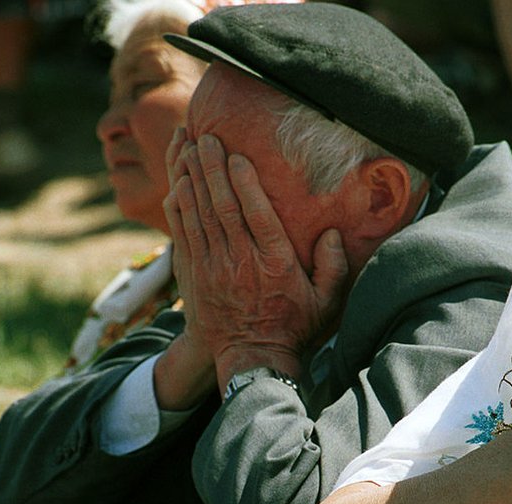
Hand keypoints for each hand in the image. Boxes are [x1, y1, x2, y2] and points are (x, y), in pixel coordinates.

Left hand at [163, 134, 348, 388]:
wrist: (251, 358)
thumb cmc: (294, 325)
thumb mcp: (328, 302)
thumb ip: (334, 266)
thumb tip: (332, 233)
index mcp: (275, 264)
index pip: (257, 216)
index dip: (244, 184)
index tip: (238, 156)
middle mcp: (241, 262)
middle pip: (222, 207)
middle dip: (213, 168)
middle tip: (207, 137)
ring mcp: (213, 267)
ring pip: (199, 215)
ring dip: (193, 178)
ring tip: (189, 148)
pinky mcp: (194, 273)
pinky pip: (183, 233)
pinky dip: (179, 206)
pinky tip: (177, 182)